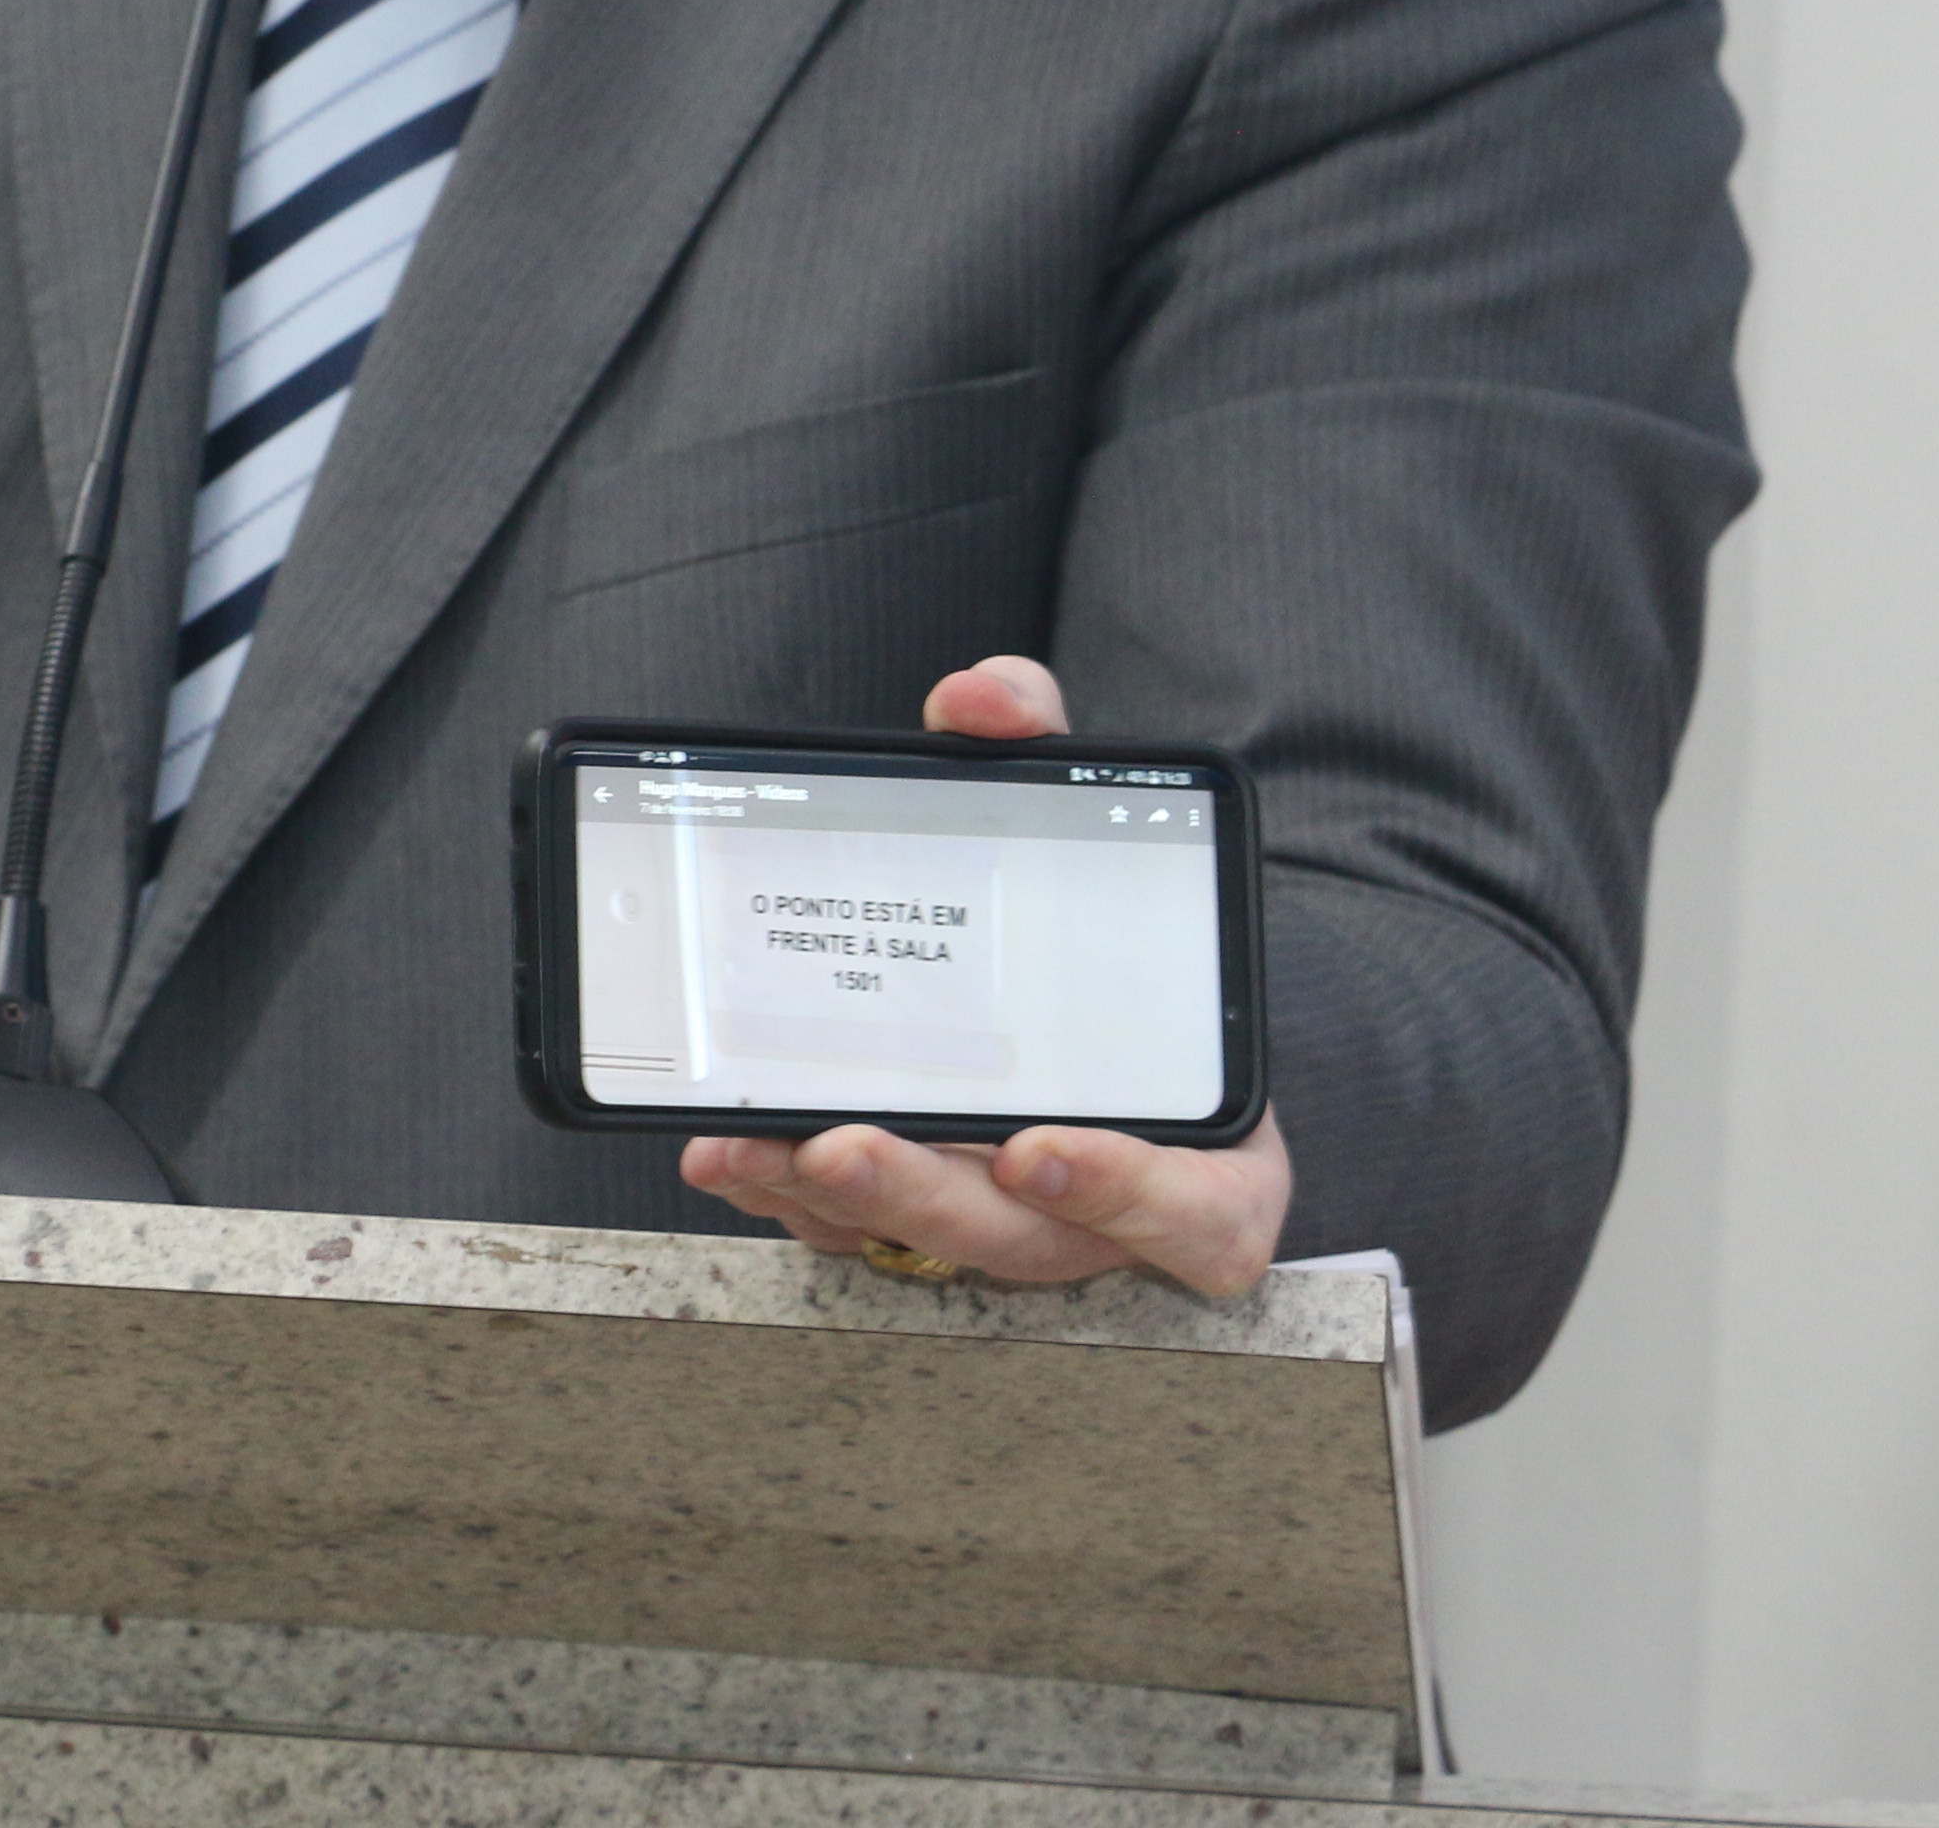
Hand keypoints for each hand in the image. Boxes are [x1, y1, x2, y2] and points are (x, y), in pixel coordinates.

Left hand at [677, 653, 1296, 1296]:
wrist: (1095, 1001)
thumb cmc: (1104, 936)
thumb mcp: (1090, 823)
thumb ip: (1046, 749)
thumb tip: (982, 695)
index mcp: (1208, 1155)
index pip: (1197, 1215)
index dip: (1126, 1194)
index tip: (1038, 1147)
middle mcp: (1111, 1214)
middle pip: (1026, 1239)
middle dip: (921, 1192)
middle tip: (838, 1145)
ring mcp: (1017, 1229)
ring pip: (929, 1243)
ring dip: (830, 1201)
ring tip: (742, 1145)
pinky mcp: (934, 1224)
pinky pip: (864, 1237)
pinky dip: (791, 1199)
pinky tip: (730, 1149)